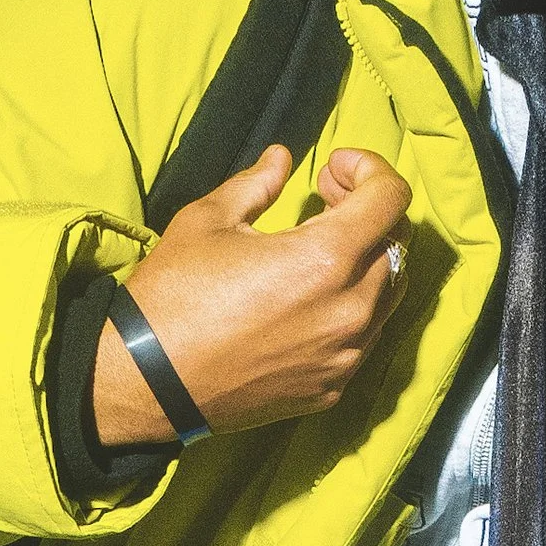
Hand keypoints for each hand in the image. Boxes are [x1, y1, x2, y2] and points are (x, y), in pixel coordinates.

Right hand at [93, 143, 411, 444]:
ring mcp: (346, 354)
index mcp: (326, 260)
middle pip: (398, 242)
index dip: (371, 170)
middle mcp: (350, 310)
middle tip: (327, 198)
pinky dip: (353, 304)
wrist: (148, 383)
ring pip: (390, 292)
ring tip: (323, 245)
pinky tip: (312, 295)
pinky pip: (365, 335)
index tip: (334, 166)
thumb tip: (281, 159)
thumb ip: (257, 183)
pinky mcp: (332, 386)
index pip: (391, 199)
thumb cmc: (172, 297)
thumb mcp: (208, 220)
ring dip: (368, 257)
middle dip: (370, 209)